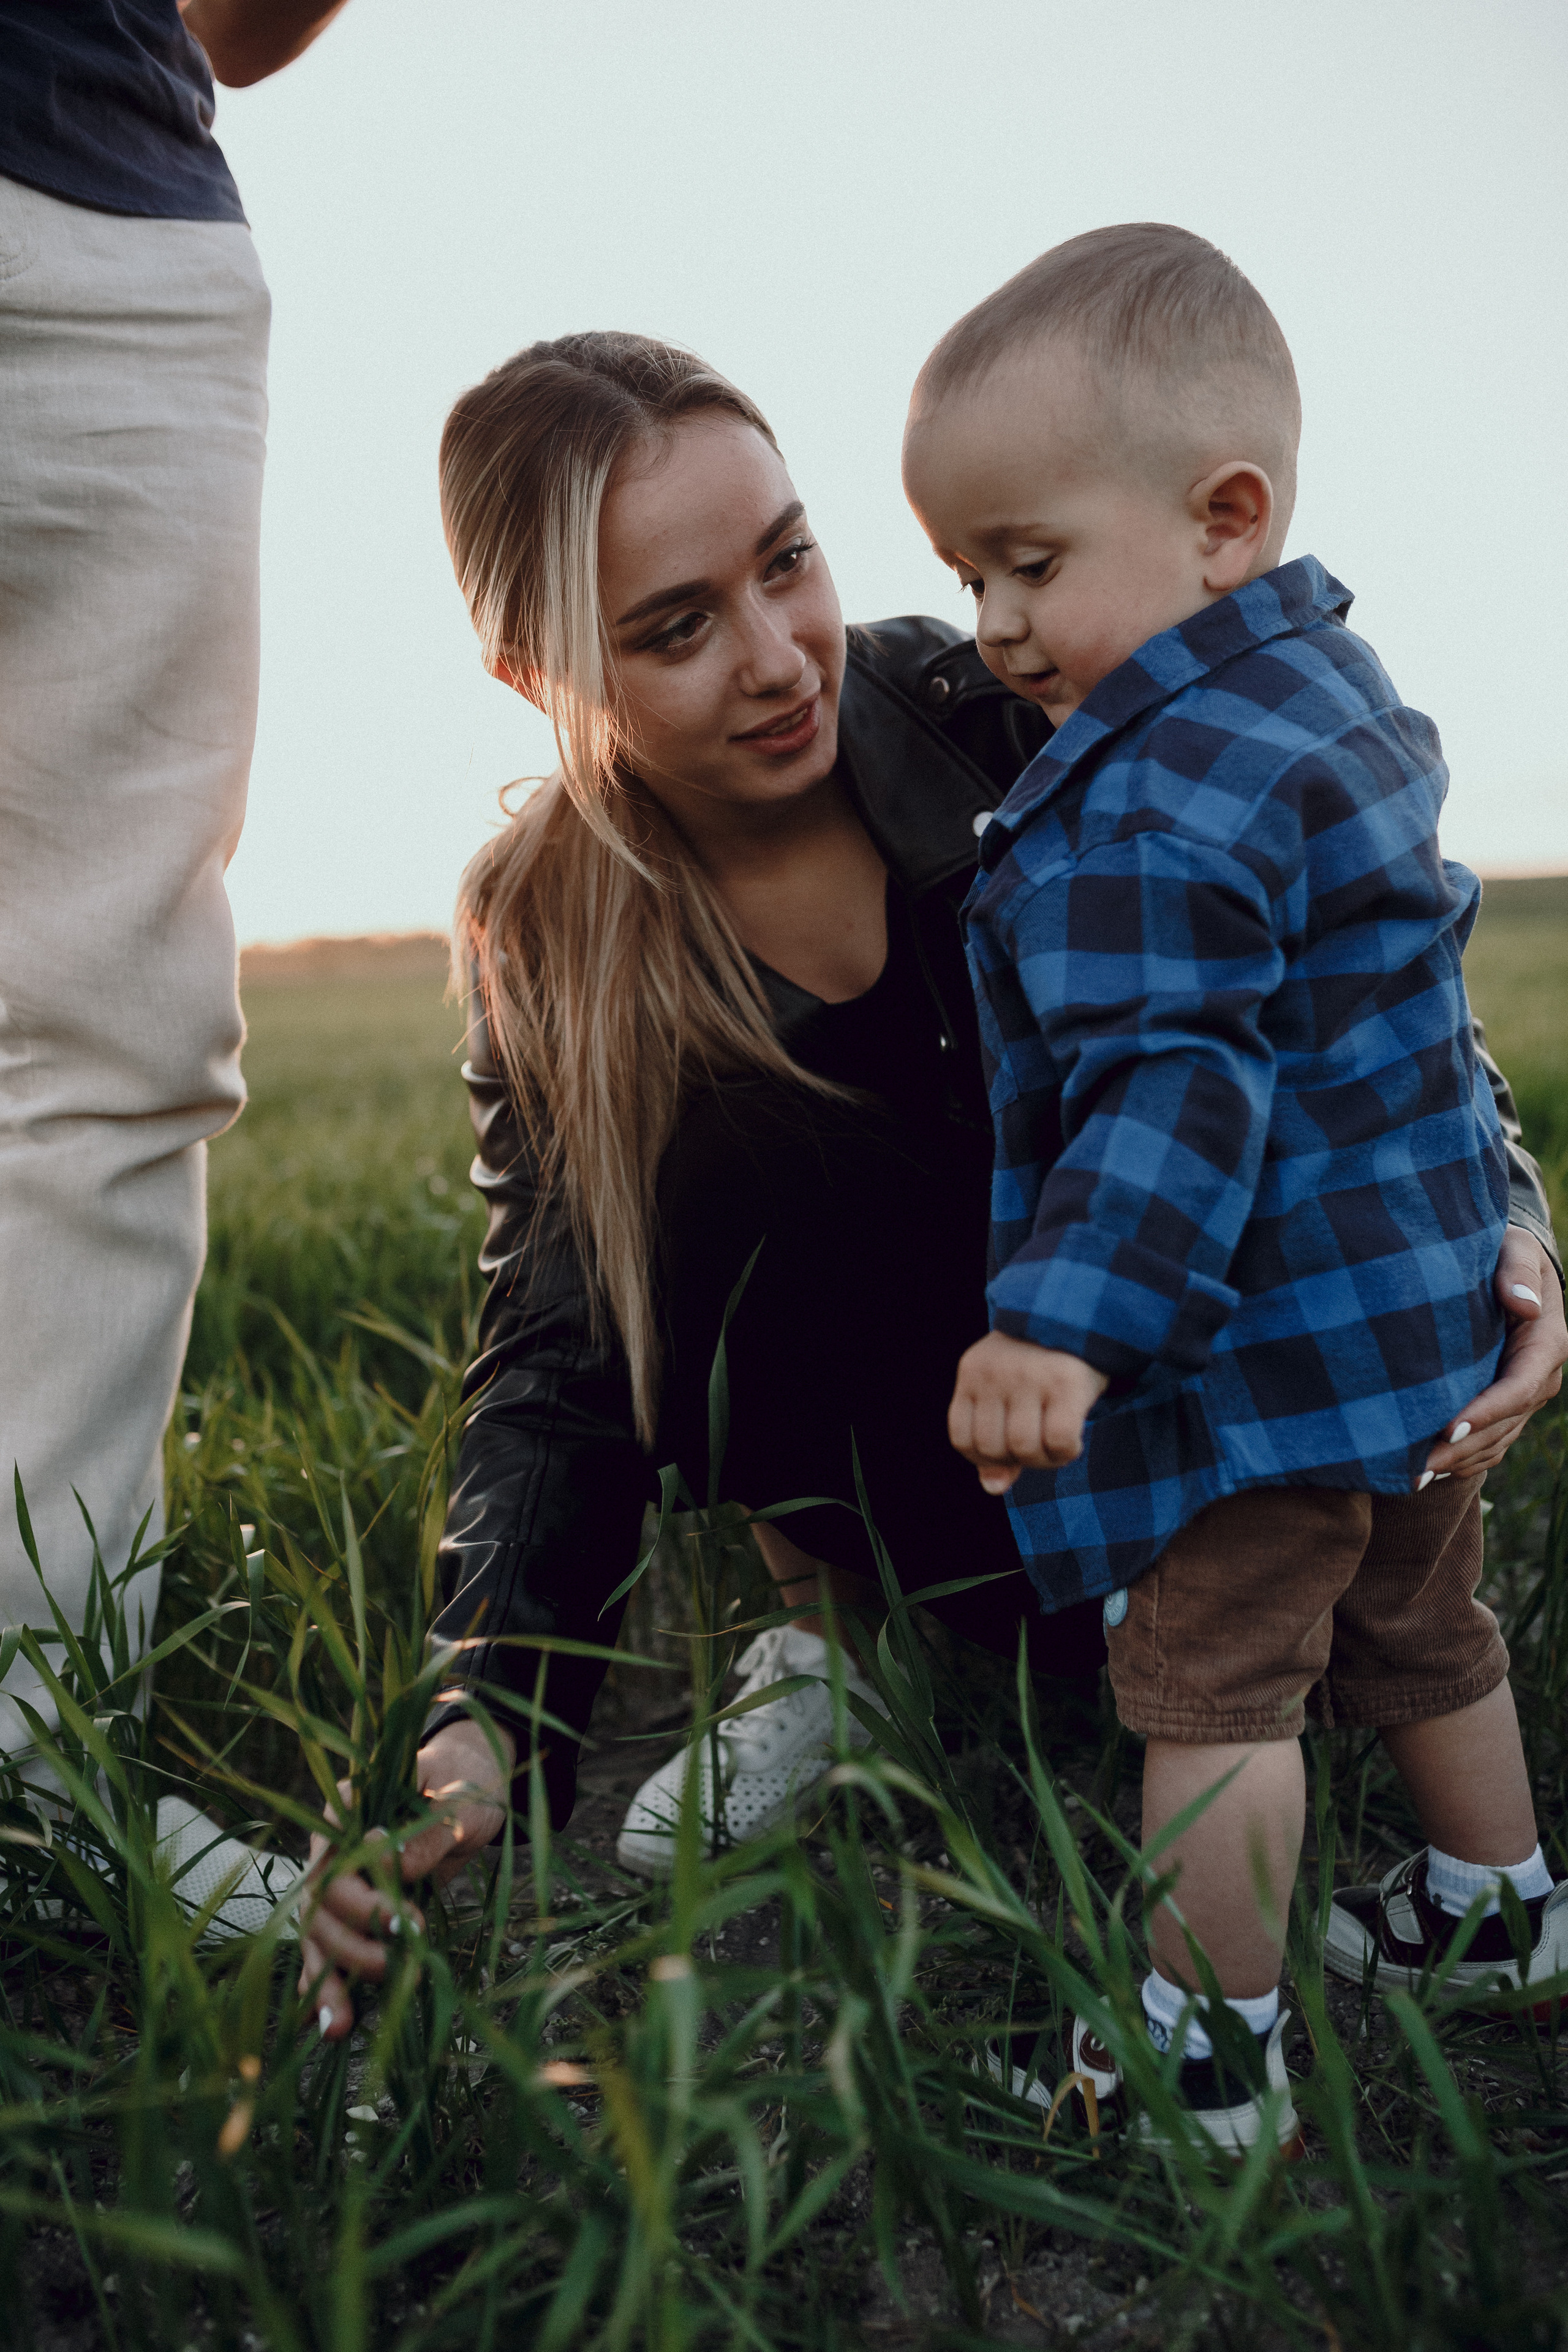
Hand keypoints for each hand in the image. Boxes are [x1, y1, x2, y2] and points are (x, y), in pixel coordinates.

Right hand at [299, 1717, 515, 2041]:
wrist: (467, 1789)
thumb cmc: (463, 1783)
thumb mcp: (463, 1796)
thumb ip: (434, 1824)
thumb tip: (397, 1864)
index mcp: (351, 1804)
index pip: (334, 1844)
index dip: (357, 1885)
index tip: (398, 1912)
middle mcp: (333, 1847)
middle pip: (323, 1899)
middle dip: (356, 1937)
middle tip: (406, 1953)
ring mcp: (338, 1884)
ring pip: (318, 1935)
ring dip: (328, 1979)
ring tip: (341, 2025)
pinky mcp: (353, 1916)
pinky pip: (329, 1952)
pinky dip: (327, 1988)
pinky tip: (330, 2025)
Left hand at [948, 1331, 1109, 1494]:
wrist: (1079, 1316)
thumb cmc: (1037, 1365)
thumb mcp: (1006, 1393)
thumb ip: (995, 1439)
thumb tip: (993, 1487)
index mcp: (973, 1373)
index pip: (962, 1439)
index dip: (985, 1458)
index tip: (1008, 1449)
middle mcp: (996, 1374)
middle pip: (993, 1448)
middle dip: (1016, 1461)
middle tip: (1037, 1446)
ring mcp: (1030, 1377)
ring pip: (1024, 1448)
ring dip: (1044, 1461)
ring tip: (1055, 1446)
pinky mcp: (1067, 1383)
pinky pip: (1059, 1440)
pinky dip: (1066, 1452)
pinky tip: (1072, 1441)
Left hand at [1418, 1228, 1565, 1487]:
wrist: (1506, 1265)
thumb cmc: (1506, 1251)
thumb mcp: (1515, 1248)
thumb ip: (1517, 1271)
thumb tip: (1524, 1304)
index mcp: (1546, 1343)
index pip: (1519, 1387)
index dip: (1487, 1412)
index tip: (1449, 1428)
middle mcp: (1539, 1377)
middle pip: (1503, 1425)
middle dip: (1462, 1449)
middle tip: (1416, 1468)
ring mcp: (1523, 1397)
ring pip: (1495, 1442)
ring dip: (1457, 1463)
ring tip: (1411, 1478)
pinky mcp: (1504, 1406)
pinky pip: (1489, 1443)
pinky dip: (1462, 1461)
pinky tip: (1426, 1472)